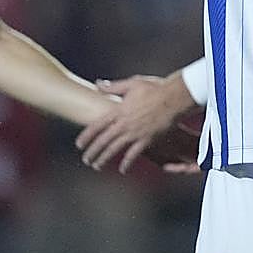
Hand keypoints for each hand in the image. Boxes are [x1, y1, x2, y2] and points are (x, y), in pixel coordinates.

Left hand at [75, 73, 198, 173]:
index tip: (79, 144)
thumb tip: (98, 84)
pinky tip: (122, 169)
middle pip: (104, 140)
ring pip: (115, 149)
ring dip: (104, 158)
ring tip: (97, 166)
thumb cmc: (154, 88)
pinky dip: (127, 162)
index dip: (87, 136)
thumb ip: (113, 87)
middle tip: (85, 160)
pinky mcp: (147, 139)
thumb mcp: (132, 83)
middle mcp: (124, 124)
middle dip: (93, 151)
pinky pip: (134, 154)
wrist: (173, 98)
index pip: (98, 125)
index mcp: (119, 110)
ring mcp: (135, 133)